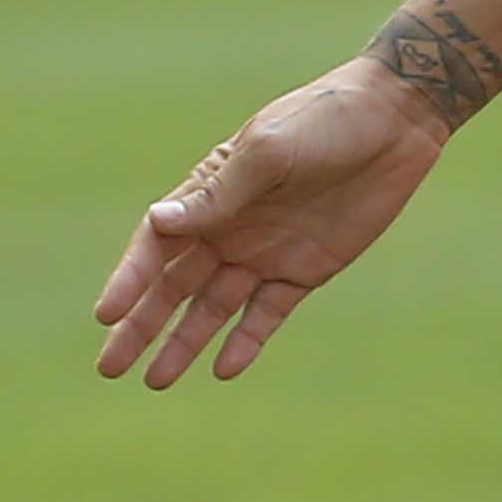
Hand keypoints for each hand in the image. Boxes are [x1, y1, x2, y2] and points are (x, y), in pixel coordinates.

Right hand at [91, 60, 452, 387]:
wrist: (394, 122)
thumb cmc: (323, 121)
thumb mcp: (268, 152)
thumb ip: (219, 195)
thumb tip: (158, 221)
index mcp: (208, 191)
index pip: (156, 244)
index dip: (130, 280)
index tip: (108, 314)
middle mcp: (228, 227)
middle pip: (173, 286)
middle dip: (141, 325)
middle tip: (110, 367)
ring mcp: (264, 253)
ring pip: (212, 309)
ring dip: (184, 343)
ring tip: (157, 380)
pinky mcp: (304, 272)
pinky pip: (265, 314)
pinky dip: (245, 342)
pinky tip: (224, 370)